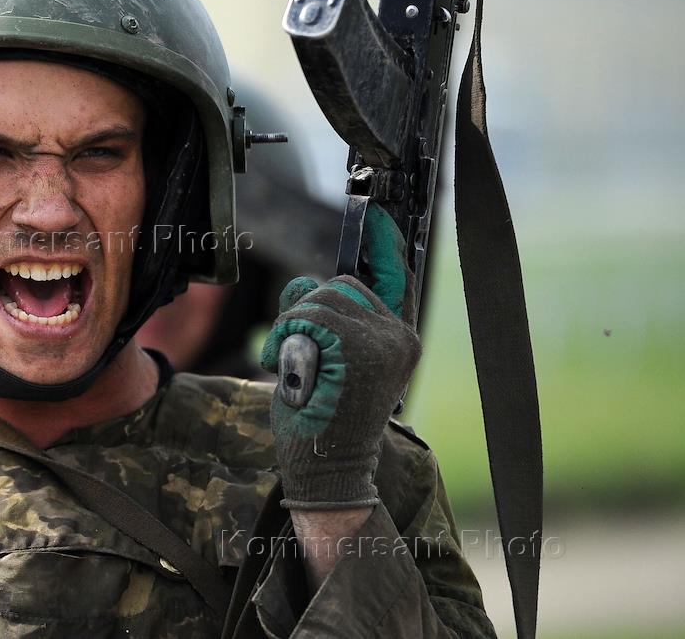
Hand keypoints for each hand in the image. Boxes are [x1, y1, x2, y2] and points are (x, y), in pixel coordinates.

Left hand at [260, 204, 419, 509]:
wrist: (330, 470)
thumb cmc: (326, 419)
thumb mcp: (334, 363)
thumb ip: (333, 322)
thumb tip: (309, 285)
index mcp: (399, 338)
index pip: (396, 278)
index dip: (384, 246)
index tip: (377, 215)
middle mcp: (397, 335)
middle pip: (341, 285)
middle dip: (308, 309)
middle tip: (297, 352)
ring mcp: (378, 340)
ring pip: (318, 299)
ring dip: (291, 328)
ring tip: (295, 370)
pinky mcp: (352, 349)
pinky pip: (305, 319)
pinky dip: (285, 339)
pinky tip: (290, 373)